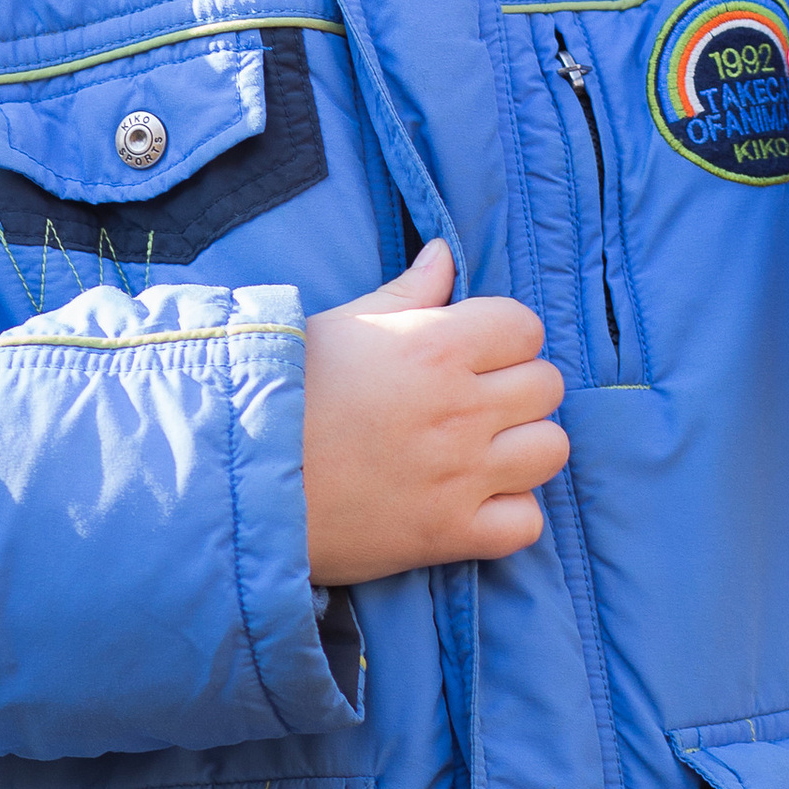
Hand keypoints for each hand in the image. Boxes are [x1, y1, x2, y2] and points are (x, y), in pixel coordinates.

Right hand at [302, 243, 567, 584]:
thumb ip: (405, 292)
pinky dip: (509, 513)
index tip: (473, 352)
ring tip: (483, 449)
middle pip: (546, 385)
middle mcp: (459, 407)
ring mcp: (460, 474)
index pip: (525, 326)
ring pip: (551, 449)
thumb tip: (444, 255)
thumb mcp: (341, 325)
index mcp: (435, 345)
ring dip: (523, 447)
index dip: (503, 336)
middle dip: (517, 388)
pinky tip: (475, 501)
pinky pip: (527, 522)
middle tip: (473, 401)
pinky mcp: (449, 534)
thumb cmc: (284, 392)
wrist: (237, 480)